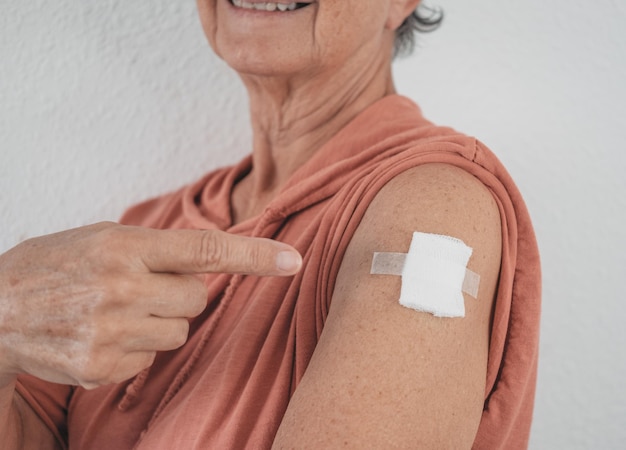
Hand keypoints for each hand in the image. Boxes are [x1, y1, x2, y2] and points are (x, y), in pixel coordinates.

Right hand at [0, 222, 300, 388]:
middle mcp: (121, 288)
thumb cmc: (54, 266)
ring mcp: (111, 333)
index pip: (204, 249)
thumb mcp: (102, 238)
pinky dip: (135, 349)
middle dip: (178, 293)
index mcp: (123, 246)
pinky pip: (152, 359)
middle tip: (136, 286)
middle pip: (197, 298)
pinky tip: (100, 336)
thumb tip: (213, 264)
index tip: (293, 260)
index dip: (254, 256)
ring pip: (179, 331)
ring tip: (113, 311)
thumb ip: (158, 249)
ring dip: (157, 322)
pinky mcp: (103, 368)